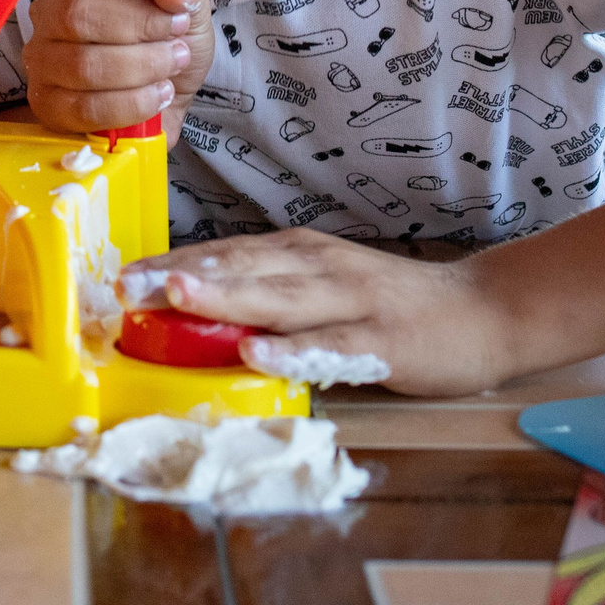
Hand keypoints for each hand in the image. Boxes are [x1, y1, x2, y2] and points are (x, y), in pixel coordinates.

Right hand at [24, 0, 210, 133]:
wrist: (172, 92)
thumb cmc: (168, 38)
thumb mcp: (188, 2)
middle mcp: (47, 17)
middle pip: (76, 16)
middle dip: (138, 24)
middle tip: (176, 31)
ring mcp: (44, 64)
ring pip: (83, 66)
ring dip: (141, 65)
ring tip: (173, 62)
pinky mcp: (51, 108)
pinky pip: (86, 108)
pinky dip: (132, 102)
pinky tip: (158, 95)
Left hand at [121, 229, 515, 397]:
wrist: (485, 311)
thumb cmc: (391, 305)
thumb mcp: (323, 288)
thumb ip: (270, 296)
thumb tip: (197, 311)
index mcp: (299, 253)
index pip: (225, 253)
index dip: (172, 263)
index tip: (120, 274)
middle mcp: (319, 266)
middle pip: (242, 268)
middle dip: (181, 275)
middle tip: (128, 283)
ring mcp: (352, 300)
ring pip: (280, 297)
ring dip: (226, 295)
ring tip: (177, 296)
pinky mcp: (383, 338)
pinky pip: (332, 344)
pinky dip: (295, 347)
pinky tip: (259, 350)